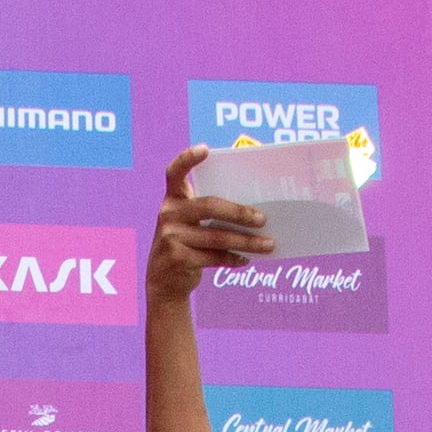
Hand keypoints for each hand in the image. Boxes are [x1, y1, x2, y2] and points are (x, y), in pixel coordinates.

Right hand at [147, 149, 269, 304]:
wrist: (163, 282)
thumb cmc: (185, 245)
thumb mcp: (189, 224)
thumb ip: (208, 213)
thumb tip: (254, 210)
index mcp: (172, 199)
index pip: (174, 172)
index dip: (187, 158)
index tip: (205, 149)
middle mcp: (168, 214)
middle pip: (209, 206)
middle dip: (239, 212)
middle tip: (263, 219)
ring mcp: (170, 237)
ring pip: (217, 237)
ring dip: (247, 242)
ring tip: (268, 244)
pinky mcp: (177, 259)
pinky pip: (214, 257)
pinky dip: (233, 258)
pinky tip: (246, 259)